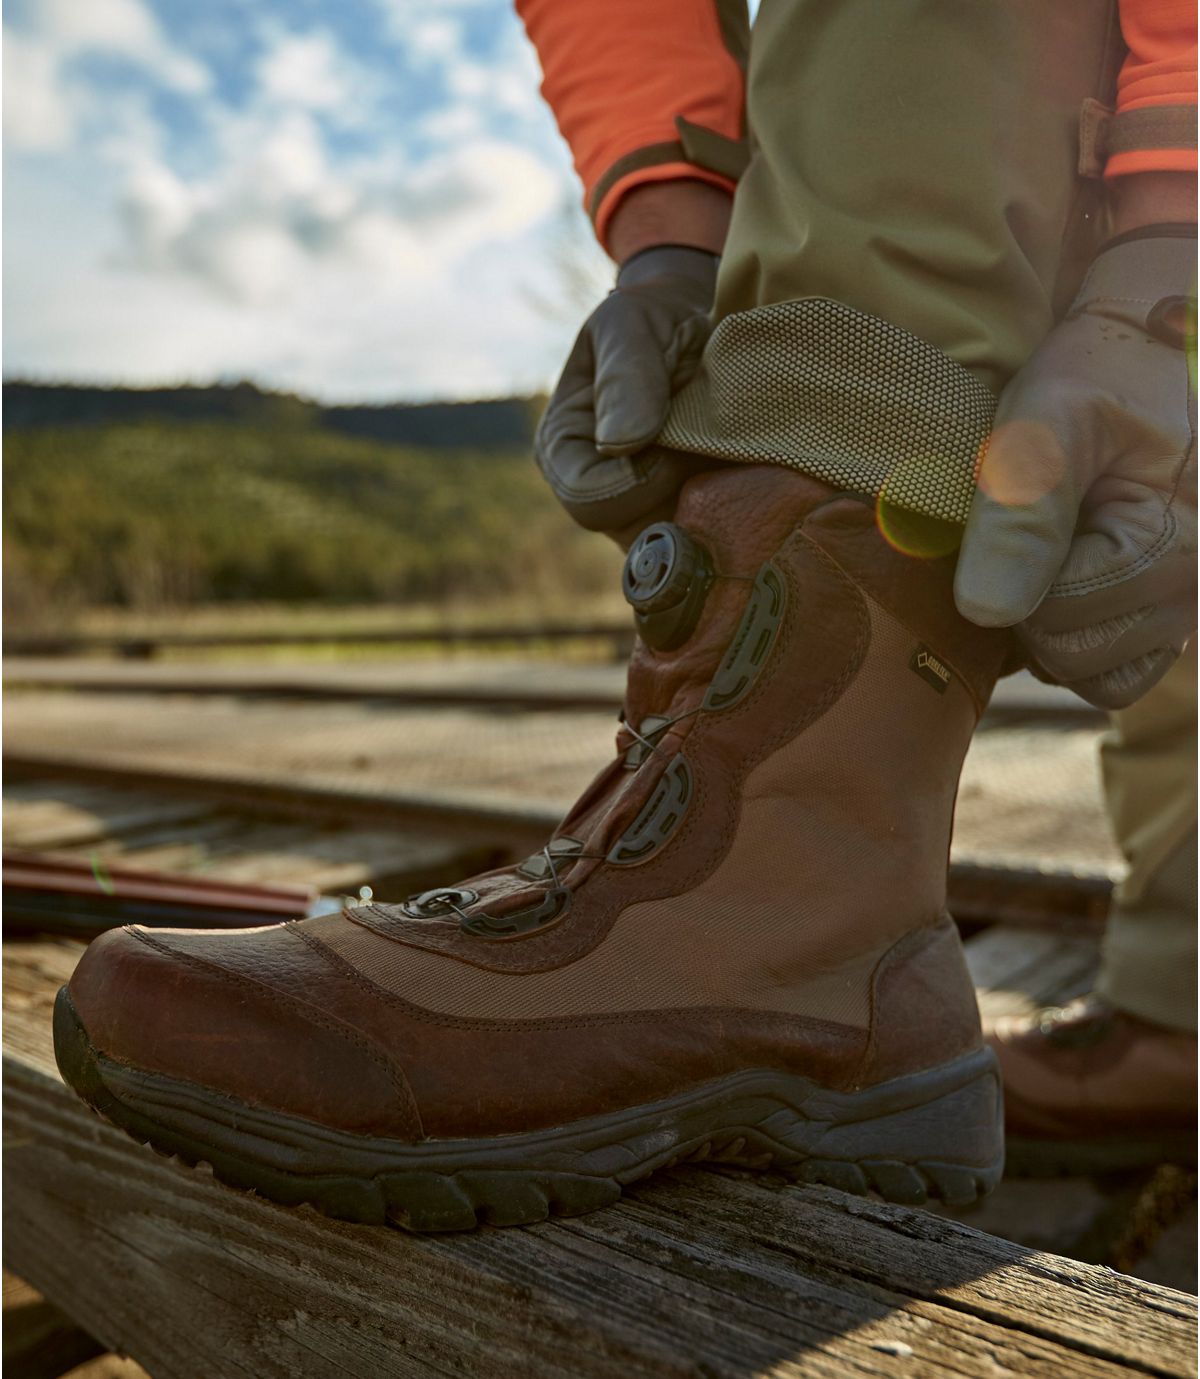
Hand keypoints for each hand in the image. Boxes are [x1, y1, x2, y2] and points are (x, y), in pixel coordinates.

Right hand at [535, 244, 719, 536]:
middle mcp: (597, 490)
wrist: (693, 327)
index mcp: (565, 449)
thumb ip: (626, 376)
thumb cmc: (650, 318)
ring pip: (677, 544)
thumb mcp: (630, 325)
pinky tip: (745, 472)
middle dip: (680, 492)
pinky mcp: (683, 513)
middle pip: (634, 533)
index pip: (589, 501)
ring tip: (729, 452)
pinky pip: (707, 538)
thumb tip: (622, 442)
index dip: (637, 481)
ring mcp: (641, 508)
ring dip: (712, 507)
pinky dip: (733, 513)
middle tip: (711, 441)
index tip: (675, 440)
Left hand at [954, 230, 1196, 708]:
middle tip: (1033, 531)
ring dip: (1060, 627)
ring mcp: (1194, 607)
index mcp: (1179, 545)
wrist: (1156, 346)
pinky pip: (1119, 668)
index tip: (1013, 519)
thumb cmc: (1104, 371)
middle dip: (1034, 607)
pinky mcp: (1180, 611)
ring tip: (1054, 550)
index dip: (1011, 580)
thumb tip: (985, 610)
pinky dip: (1086, 637)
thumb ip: (1020, 512)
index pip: (1056, 625)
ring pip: (1098, 674)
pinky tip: (1069, 574)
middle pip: (1077, 658)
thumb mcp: (1050, 416)